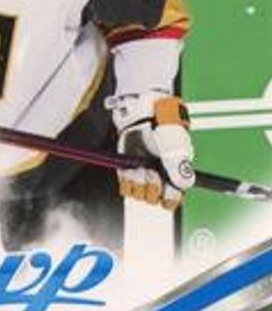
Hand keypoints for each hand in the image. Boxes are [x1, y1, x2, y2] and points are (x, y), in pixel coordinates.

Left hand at [109, 92, 194, 209]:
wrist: (144, 112)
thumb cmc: (164, 124)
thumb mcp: (175, 142)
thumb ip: (180, 163)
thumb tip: (185, 185)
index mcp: (174, 174)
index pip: (173, 199)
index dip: (169, 198)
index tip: (165, 187)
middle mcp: (158, 178)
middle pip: (154, 198)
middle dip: (152, 187)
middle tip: (151, 172)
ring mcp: (142, 175)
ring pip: (138, 194)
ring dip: (139, 182)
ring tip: (140, 167)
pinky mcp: (127, 171)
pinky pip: (125, 187)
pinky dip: (126, 180)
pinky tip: (131, 167)